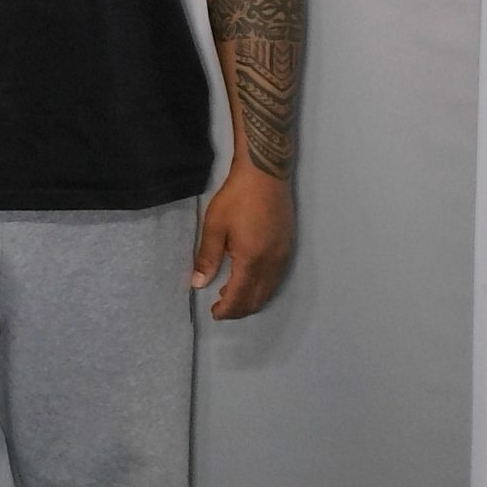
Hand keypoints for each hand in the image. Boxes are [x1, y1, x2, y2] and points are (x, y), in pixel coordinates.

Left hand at [190, 167, 293, 319]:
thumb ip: (207, 258)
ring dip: (250, 299)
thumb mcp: (214, 226)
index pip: (239, 297)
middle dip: (238, 309)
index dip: (226, 310)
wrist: (266, 174)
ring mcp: (283, 256)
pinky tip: (248, 278)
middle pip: (257, 299)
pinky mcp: (288, 248)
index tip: (213, 313)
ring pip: (269, 291)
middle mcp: (272, 263)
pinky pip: (276, 279)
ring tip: (229, 293)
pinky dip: (262, 287)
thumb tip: (198, 285)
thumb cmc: (236, 197)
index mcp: (252, 260)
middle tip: (220, 307)